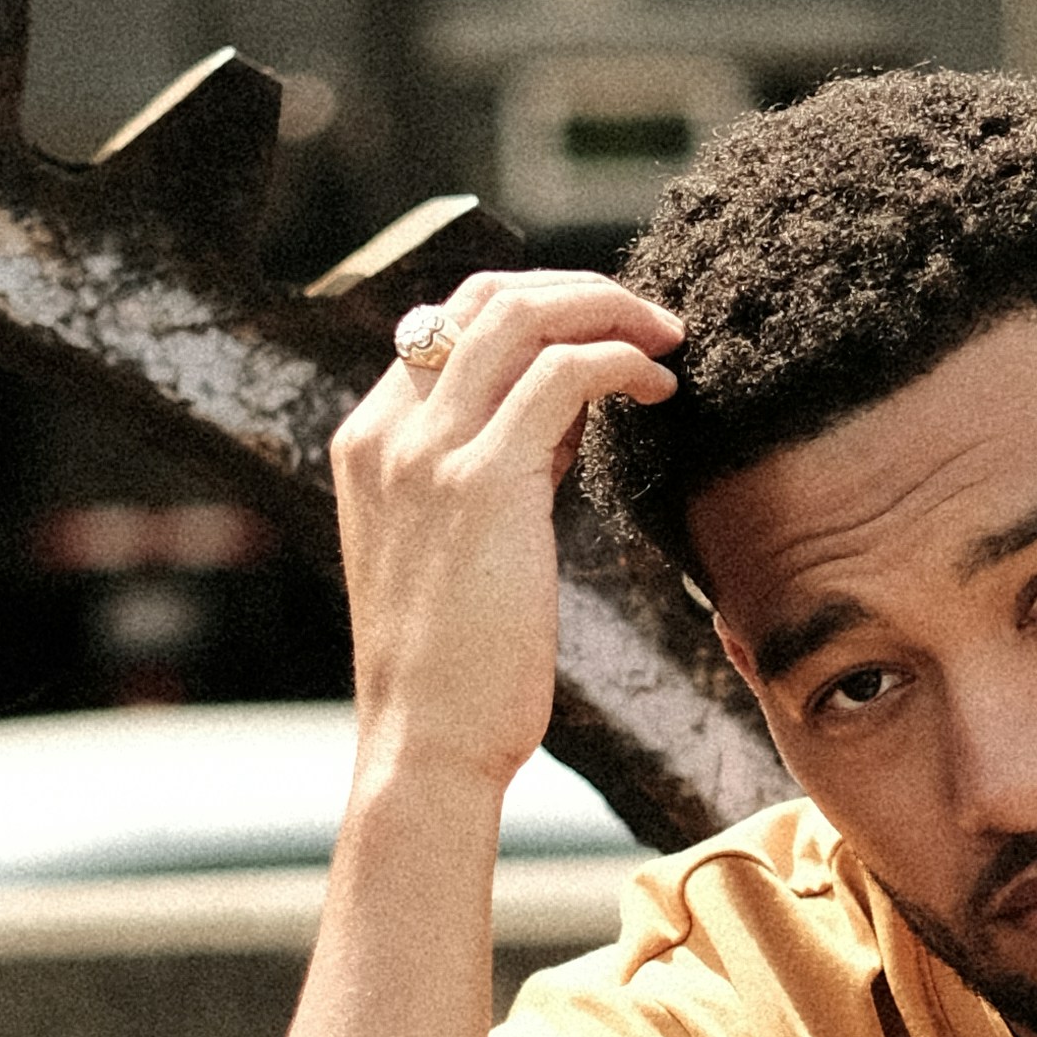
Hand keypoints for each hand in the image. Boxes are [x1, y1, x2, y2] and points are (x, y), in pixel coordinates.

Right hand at [333, 271, 678, 796]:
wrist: (426, 744)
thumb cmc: (455, 664)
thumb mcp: (461, 542)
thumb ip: (499, 461)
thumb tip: (568, 401)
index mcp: (368, 440)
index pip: (448, 322)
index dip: (538, 312)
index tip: (604, 337)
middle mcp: (387, 432)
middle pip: (484, 296)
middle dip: (579, 292)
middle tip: (651, 321)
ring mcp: (426, 451)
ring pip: (522, 315)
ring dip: (609, 311)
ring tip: (668, 342)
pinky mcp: (481, 481)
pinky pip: (562, 374)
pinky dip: (619, 361)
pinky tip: (658, 390)